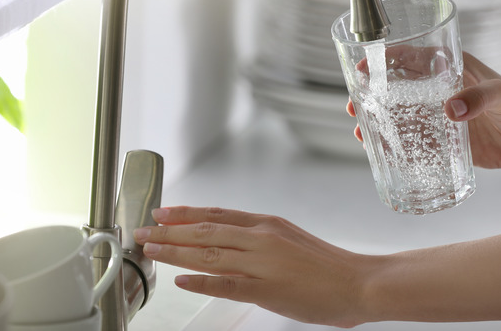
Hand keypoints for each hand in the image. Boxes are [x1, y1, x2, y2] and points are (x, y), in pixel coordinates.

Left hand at [135, 207, 500, 324]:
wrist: (359, 282)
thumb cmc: (328, 265)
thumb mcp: (291, 239)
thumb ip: (260, 238)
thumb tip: (231, 240)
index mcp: (266, 225)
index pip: (217, 215)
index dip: (186, 214)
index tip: (162, 213)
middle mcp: (260, 237)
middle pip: (205, 231)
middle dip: (169, 231)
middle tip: (141, 229)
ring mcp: (261, 262)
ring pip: (208, 253)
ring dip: (174, 251)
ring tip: (149, 249)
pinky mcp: (266, 287)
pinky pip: (226, 283)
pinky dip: (200, 280)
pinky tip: (180, 279)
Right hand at [347, 52, 500, 169]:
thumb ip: (482, 98)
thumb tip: (452, 110)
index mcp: (452, 69)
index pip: (411, 58)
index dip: (384, 60)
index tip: (363, 68)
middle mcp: (442, 90)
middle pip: (397, 88)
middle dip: (372, 95)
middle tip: (353, 105)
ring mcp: (441, 116)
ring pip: (401, 115)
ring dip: (379, 122)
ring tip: (360, 133)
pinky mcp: (446, 140)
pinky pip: (415, 141)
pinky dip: (396, 145)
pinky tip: (381, 152)